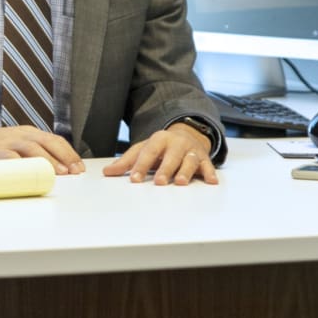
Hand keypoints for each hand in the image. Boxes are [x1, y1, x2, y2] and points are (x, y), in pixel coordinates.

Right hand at [0, 125, 84, 174]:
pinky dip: (23, 166)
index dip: (70, 153)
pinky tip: (32, 175)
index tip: (79, 167)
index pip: (55, 140)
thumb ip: (35, 154)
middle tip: (74, 172)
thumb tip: (58, 171)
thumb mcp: (18, 144)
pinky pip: (11, 158)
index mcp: (30, 133)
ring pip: (33, 149)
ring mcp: (9, 142)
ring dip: (48, 162)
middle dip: (65, 157)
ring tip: (60, 173)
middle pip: (49, 142)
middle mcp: (22, 135)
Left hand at [102, 123, 218, 185]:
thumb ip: (126, 161)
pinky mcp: (204, 158)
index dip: (141, 165)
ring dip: (185, 171)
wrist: (187, 135)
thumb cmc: (162, 147)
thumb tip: (107, 172)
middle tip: (158, 182)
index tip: (134, 179)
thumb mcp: (143, 149)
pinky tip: (211, 181)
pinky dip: (210, 173)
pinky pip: (208, 165)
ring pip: (189, 160)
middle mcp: (177, 143)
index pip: (148, 152)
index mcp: (159, 139)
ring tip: (180, 183)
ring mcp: (191, 150)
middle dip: (165, 169)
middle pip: (171, 156)